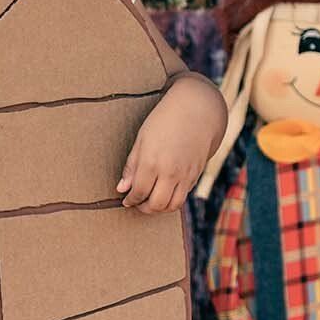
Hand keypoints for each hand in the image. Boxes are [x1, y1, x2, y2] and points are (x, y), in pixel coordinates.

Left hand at [117, 77, 224, 212]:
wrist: (198, 110)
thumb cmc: (164, 120)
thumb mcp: (142, 139)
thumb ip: (132, 167)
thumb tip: (121, 188)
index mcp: (152, 162)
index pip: (139, 192)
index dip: (131, 200)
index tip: (126, 200)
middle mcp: (170, 172)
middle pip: (156, 204)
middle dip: (144, 208)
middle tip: (137, 203)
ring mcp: (185, 175)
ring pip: (172, 206)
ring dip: (159, 208)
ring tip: (151, 201)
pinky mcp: (196, 175)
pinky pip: (183, 196)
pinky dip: (172, 199)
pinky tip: (165, 191)